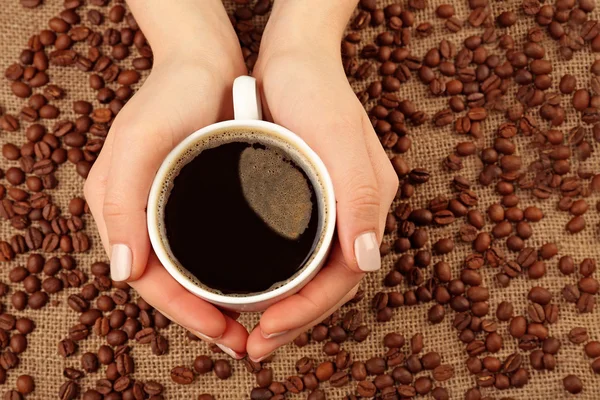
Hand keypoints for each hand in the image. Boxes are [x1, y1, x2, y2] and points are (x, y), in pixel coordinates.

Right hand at [84, 0, 248, 357]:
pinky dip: (228, 273)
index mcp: (120, 212)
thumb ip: (122, 205)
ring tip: (251, 324)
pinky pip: (208, 249)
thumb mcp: (139, 143)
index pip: (150, 281)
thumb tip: (123, 273)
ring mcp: (171, 211)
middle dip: (205, 319)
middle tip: (243, 342)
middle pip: (171, 284)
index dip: (184, 314)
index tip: (224, 333)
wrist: (202, 64)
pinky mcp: (199, 201)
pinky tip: (254, 283)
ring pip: (192, 273)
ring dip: (218, 303)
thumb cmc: (168, 98)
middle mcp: (143, 218)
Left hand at [245, 2, 398, 360]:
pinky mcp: (308, 199)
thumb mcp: (339, 137)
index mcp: (366, 204)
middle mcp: (352, 212)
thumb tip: (368, 260)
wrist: (295, 57)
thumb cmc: (315, 91)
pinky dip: (281, 278)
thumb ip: (361, 197)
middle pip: (329, 283)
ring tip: (254, 331)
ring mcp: (331, 207)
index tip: (268, 332)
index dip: (308, 312)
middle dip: (295, 320)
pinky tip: (258, 288)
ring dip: (288, 307)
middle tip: (256, 347)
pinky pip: (300, 251)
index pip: (343, 277)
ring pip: (313, 273)